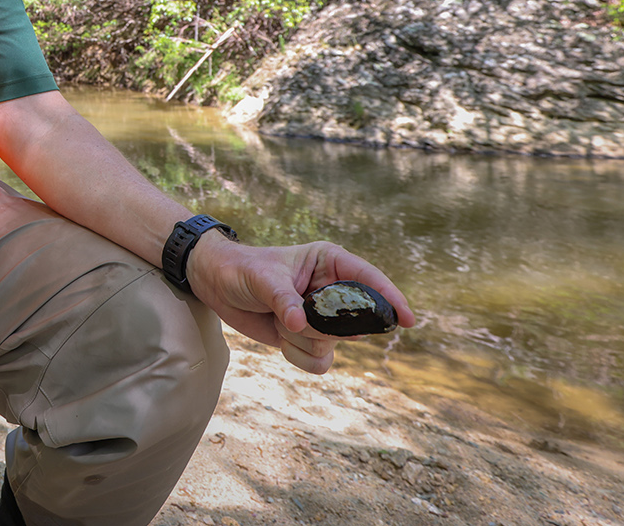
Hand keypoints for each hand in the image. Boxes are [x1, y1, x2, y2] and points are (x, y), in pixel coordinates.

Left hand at [186, 236, 416, 373]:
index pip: (368, 279)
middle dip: (326, 328)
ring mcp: (322, 317)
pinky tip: (279, 337)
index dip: (390, 298)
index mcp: (329, 262)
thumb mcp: (262, 279)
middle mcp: (331, 290)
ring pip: (335, 346)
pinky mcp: (309, 337)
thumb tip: (300, 324)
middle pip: (354, 322)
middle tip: (296, 317)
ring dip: (304, 341)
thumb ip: (284, 300)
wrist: (215, 285)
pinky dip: (298, 355)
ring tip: (280, 321)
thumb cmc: (241, 269)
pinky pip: (319, 361)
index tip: (407, 320)